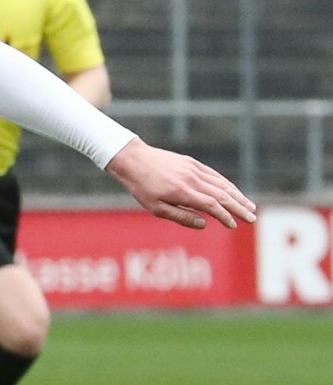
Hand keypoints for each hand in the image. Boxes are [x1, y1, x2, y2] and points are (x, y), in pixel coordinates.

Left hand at [105, 140, 256, 229]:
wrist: (134, 159)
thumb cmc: (142, 188)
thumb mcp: (155, 208)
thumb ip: (181, 216)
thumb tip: (204, 224)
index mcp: (182, 192)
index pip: (211, 205)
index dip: (225, 216)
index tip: (233, 225)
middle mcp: (192, 179)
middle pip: (222, 195)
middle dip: (239, 207)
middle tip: (252, 218)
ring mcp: (194, 169)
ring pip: (221, 184)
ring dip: (238, 196)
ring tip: (250, 207)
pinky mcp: (193, 163)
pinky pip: (214, 175)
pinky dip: (227, 184)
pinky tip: (234, 192)